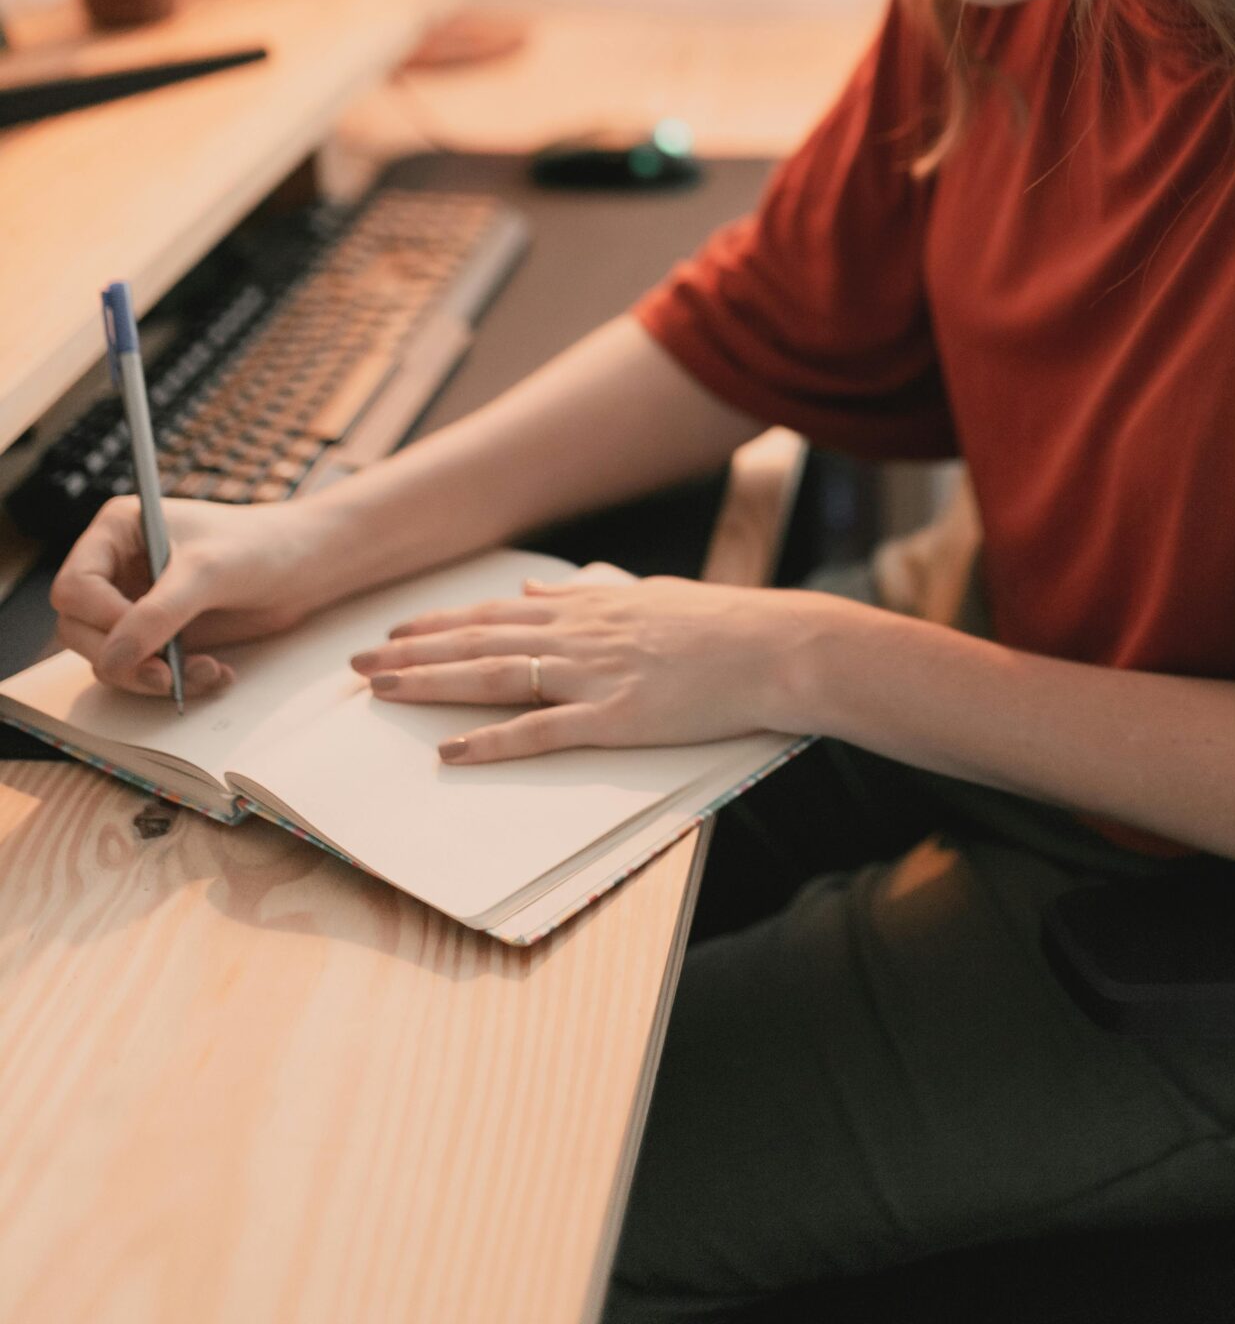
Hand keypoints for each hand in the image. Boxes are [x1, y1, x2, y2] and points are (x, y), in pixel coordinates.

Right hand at [50, 494, 341, 697]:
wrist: (304, 565)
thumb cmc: (260, 546)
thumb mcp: (208, 572)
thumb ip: (159, 613)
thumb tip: (112, 659)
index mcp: (117, 531)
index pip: (74, 587)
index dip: (102, 621)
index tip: (146, 640)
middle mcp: (116, 566)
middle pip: (79, 631)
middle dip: (124, 660)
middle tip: (166, 676)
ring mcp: (133, 603)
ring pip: (109, 659)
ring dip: (152, 678)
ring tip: (207, 672)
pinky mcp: (156, 635)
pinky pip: (142, 672)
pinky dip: (174, 682)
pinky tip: (215, 673)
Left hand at [348, 570, 817, 763]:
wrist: (775, 646)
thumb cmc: (721, 625)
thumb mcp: (646, 596)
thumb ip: (587, 595)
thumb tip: (535, 587)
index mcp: (587, 608)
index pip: (494, 613)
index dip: (438, 624)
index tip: (392, 631)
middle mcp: (579, 634)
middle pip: (478, 642)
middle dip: (412, 653)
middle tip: (355, 663)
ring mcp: (595, 675)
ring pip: (495, 678)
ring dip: (432, 685)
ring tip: (378, 692)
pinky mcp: (616, 716)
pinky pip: (541, 733)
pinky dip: (492, 742)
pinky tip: (450, 751)